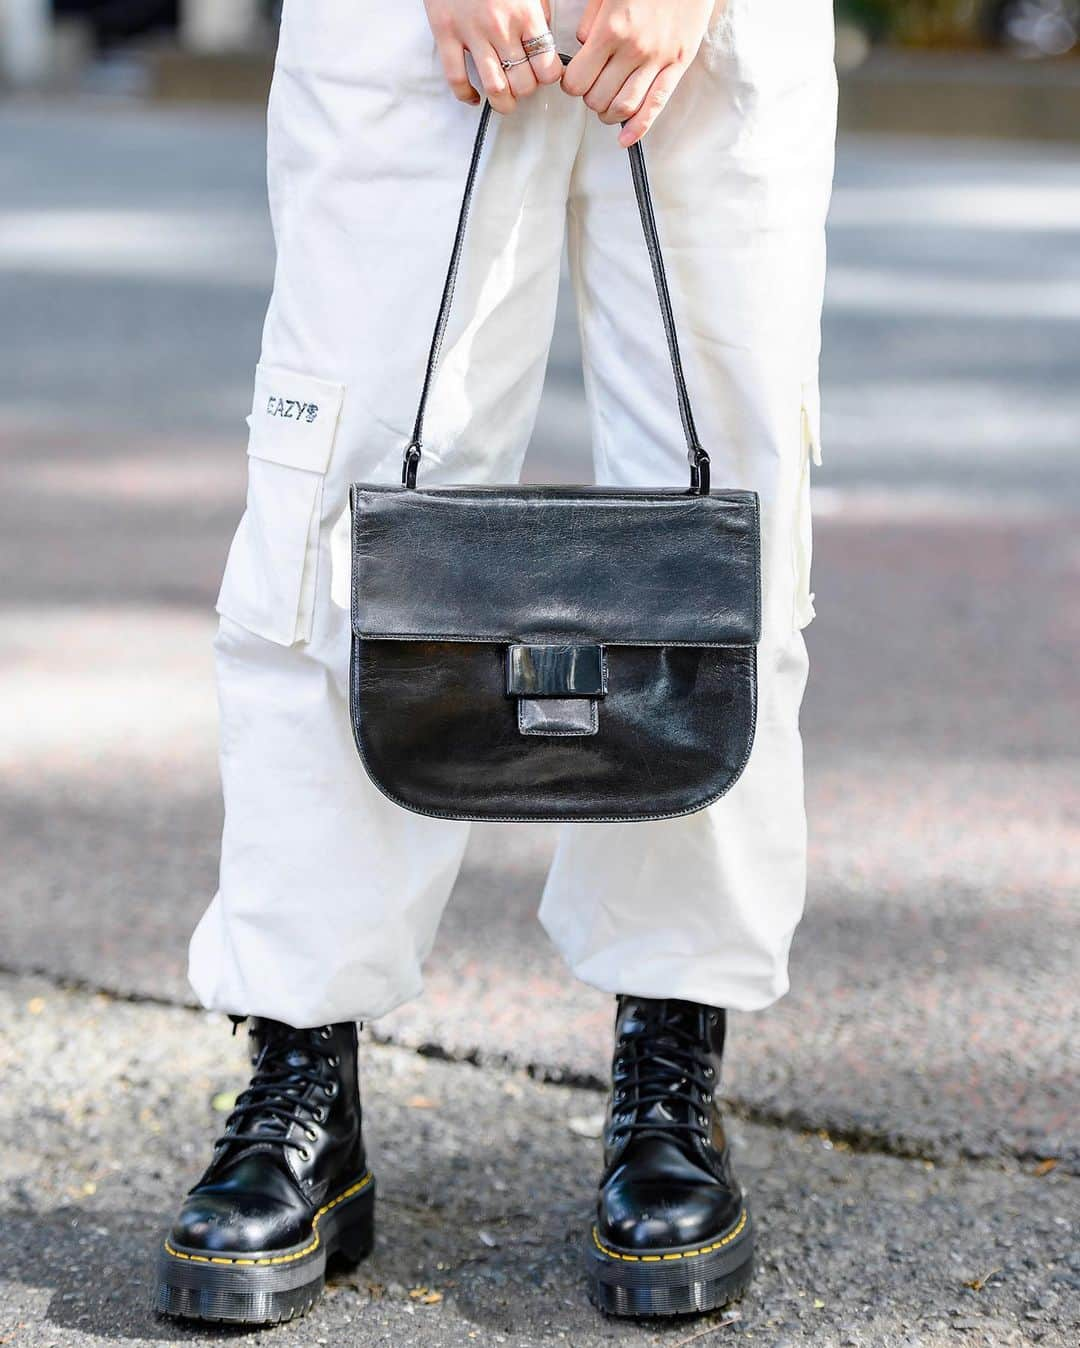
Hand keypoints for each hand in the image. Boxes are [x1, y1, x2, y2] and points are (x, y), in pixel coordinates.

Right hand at [423, 0, 562, 114]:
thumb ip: (539, 11)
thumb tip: (544, 38)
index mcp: (526, 14)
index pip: (547, 67)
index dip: (548, 77)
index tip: (543, 73)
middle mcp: (501, 28)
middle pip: (523, 83)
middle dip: (526, 91)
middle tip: (522, 84)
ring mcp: (472, 33)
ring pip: (495, 88)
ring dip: (503, 103)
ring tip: (504, 100)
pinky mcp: (445, 35)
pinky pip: (457, 78)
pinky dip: (466, 95)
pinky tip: (474, 96)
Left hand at [563, 0, 716, 145]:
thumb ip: (591, 20)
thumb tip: (583, 48)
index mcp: (611, 29)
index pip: (578, 80)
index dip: (571, 85)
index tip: (572, 80)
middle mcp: (634, 50)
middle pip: (599, 98)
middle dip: (588, 99)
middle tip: (590, 90)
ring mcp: (659, 59)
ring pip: (624, 107)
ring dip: (608, 114)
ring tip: (605, 106)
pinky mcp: (679, 64)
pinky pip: (657, 104)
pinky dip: (639, 128)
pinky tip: (625, 140)